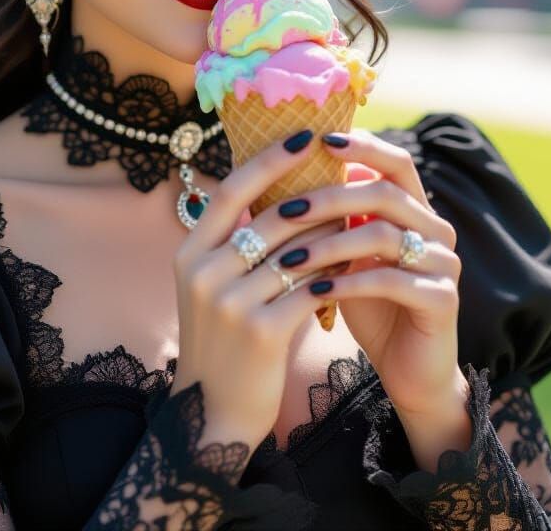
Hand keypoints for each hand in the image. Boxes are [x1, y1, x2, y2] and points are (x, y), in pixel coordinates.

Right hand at [171, 128, 360, 451]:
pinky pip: (310, 288)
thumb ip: (237, 244)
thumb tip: (284, 194)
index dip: (270, 159)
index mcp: (189, 253)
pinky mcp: (261, 332)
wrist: (212, 415)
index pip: (231, 190)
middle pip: (270, 216)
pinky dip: (335, 273)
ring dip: (333, 232)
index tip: (305, 134)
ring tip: (361, 216)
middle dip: (315, 195)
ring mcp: (230, 302)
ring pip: (296, 251)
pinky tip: (358, 263)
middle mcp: (203, 271)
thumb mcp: (212, 286)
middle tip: (349, 174)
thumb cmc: (223, 342)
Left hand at [277, 128, 464, 416]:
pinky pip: (390, 280)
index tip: (316, 141)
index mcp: (416, 210)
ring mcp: (444, 263)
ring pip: (383, 235)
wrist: (407, 370)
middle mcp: (436, 229)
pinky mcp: (443, 300)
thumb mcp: (343, 253)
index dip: (360, 147)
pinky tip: (315, 291)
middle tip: (284, 210)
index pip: (394, 161)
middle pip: (385, 193)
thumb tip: (274, 172)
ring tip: (287, 258)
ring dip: (329, 244)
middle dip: (330, 197)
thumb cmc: (366, 303)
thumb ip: (328, 216)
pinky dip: (348, 282)